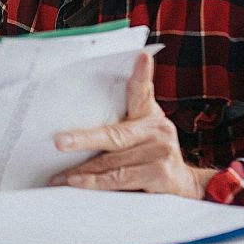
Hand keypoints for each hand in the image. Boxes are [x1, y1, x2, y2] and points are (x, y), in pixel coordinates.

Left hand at [48, 51, 216, 199]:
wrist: (183, 186)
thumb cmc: (151, 157)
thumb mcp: (141, 136)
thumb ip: (119, 127)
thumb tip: (74, 129)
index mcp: (149, 115)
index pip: (142, 91)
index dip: (142, 74)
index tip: (142, 57)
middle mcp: (158, 130)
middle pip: (114, 135)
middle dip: (83, 140)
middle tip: (59, 142)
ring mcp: (161, 152)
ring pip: (112, 162)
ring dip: (83, 171)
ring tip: (61, 176)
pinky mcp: (161, 174)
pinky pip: (121, 179)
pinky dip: (97, 183)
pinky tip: (80, 183)